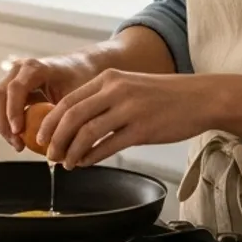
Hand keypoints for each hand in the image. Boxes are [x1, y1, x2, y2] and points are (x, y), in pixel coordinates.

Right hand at [0, 53, 105, 151]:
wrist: (78, 67)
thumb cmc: (80, 80)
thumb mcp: (77, 96)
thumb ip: (64, 116)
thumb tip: (58, 146)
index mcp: (35, 67)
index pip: (15, 88)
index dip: (13, 111)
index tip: (19, 132)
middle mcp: (19, 69)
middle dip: (3, 123)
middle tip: (18, 145)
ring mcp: (12, 77)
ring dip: (2, 126)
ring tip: (18, 145)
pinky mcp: (10, 88)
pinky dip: (4, 123)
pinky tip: (19, 138)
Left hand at [41, 71, 214, 169]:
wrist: (200, 98)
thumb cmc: (165, 95)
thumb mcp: (130, 85)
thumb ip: (104, 98)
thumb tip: (75, 122)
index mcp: (109, 78)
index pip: (69, 100)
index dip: (50, 121)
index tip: (41, 136)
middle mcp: (116, 90)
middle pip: (72, 117)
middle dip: (55, 139)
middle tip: (48, 154)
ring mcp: (129, 110)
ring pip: (87, 133)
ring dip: (71, 152)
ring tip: (66, 163)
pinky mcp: (142, 130)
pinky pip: (108, 147)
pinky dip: (91, 157)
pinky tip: (86, 163)